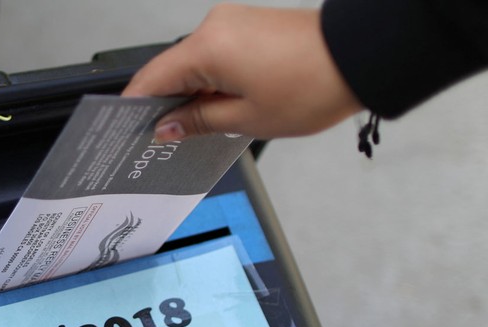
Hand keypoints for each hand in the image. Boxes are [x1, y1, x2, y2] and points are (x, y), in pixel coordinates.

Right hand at [122, 4, 362, 139]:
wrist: (360, 57)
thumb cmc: (312, 86)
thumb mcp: (246, 118)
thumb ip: (197, 121)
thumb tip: (165, 127)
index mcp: (206, 47)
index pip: (152, 78)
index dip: (135, 108)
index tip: (127, 132)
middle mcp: (214, 27)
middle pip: (171, 70)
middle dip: (165, 105)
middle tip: (160, 141)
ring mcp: (231, 22)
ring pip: (193, 64)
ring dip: (190, 94)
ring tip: (195, 130)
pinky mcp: (247, 25)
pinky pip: (214, 55)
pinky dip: (209, 81)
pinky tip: (216, 108)